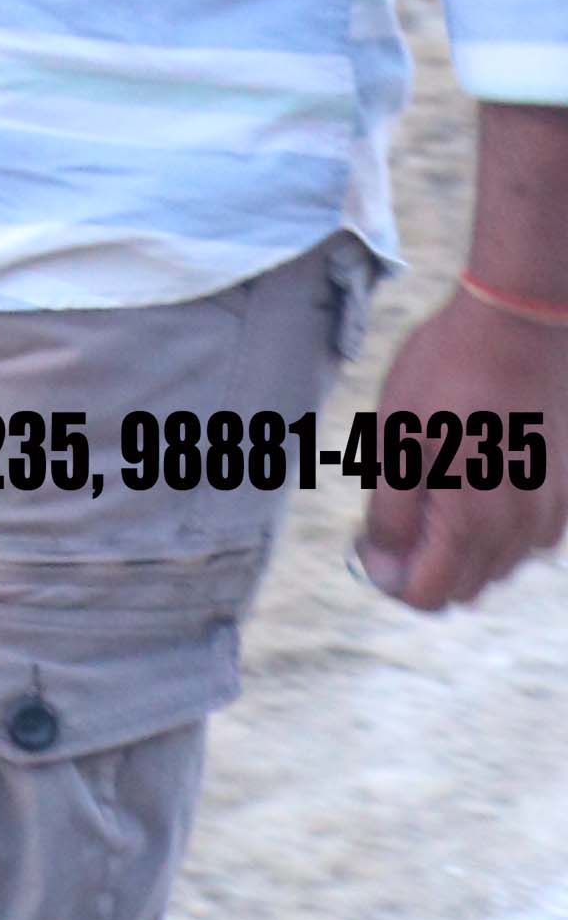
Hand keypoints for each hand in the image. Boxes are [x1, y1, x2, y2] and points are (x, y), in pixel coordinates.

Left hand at [356, 288, 567, 615]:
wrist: (520, 323)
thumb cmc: (448, 374)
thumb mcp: (396, 440)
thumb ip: (389, 515)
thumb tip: (383, 568)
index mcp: (475, 524)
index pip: (429, 596)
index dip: (390, 576)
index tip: (371, 536)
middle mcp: (522, 532)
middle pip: (464, 586)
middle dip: (424, 562)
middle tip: (398, 504)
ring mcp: (551, 513)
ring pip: (497, 563)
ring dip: (462, 544)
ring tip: (437, 479)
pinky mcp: (566, 491)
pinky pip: (527, 534)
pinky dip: (497, 523)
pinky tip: (477, 473)